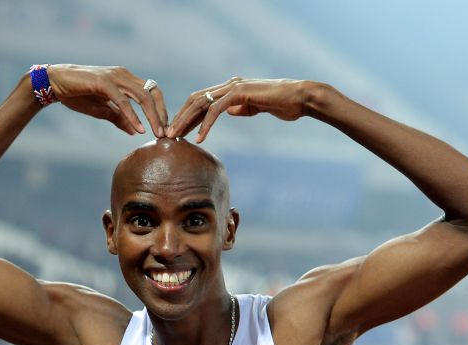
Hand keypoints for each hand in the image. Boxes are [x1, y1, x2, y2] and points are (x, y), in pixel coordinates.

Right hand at [46, 65, 167, 136]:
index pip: (152, 92)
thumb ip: (118, 118)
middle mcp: (124, 75)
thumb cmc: (78, 95)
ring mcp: (114, 76)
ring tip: (157, 133)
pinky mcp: (103, 82)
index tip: (165, 129)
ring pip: (142, 96)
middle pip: (153, 93)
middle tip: (167, 134)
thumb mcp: (102, 109)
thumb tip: (134, 131)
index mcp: (126, 80)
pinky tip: (138, 129)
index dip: (161, 110)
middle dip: (162, 114)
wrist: (55, 84)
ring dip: (152, 116)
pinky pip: (123, 101)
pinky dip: (132, 115)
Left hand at [167, 77, 307, 141]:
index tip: (177, 131)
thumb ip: (240, 108)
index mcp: (230, 89)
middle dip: (179, 117)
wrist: (299, 98)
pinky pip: (216, 110)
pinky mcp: (240, 94)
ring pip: (201, 103)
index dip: (187, 115)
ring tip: (176, 137)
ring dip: (186, 121)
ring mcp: (233, 87)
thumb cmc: (282, 104)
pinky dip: (206, 124)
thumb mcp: (255, 108)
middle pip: (195, 100)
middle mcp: (229, 85)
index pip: (201, 100)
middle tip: (168, 135)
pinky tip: (200, 138)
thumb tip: (229, 111)